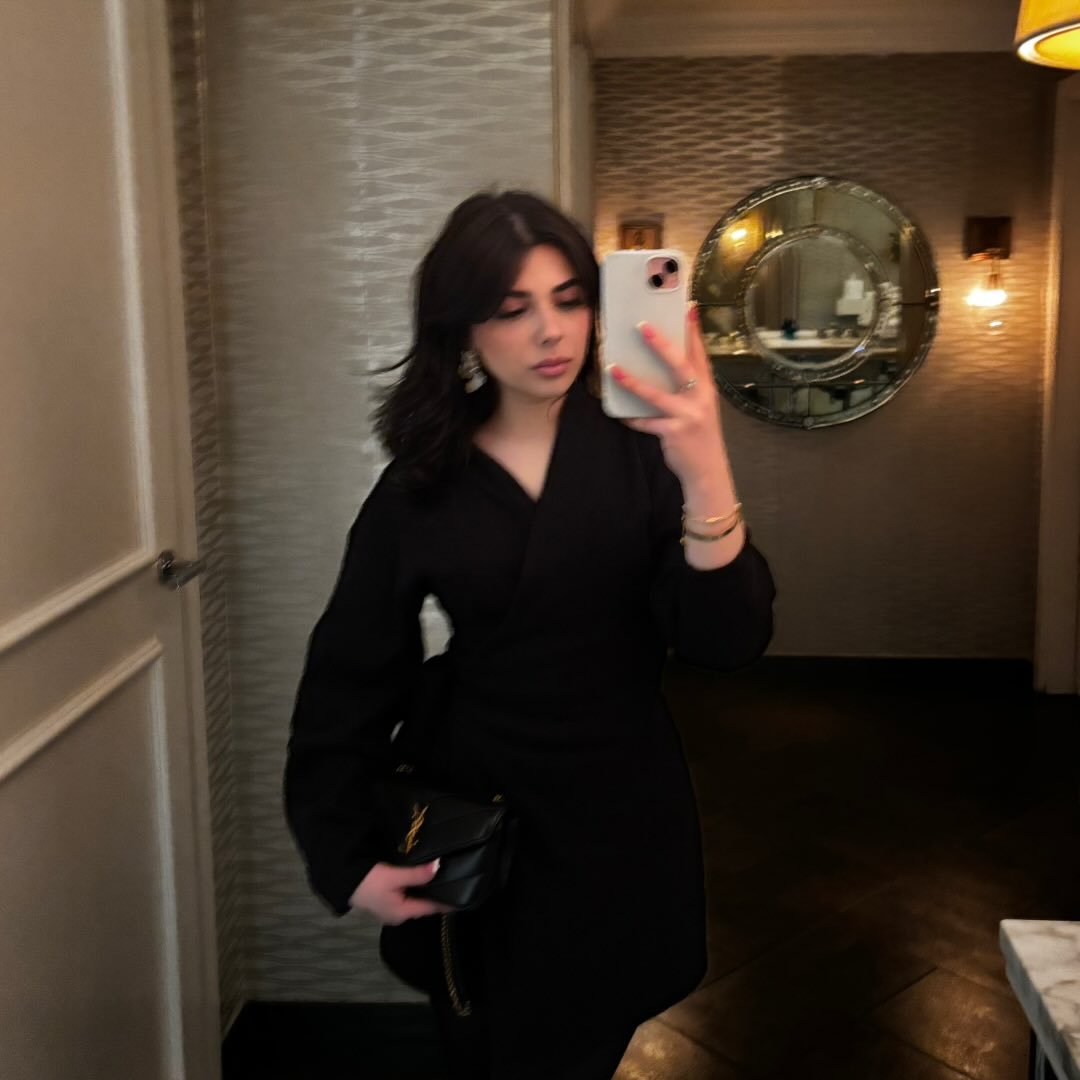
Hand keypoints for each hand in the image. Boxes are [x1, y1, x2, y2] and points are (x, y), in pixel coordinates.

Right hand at [349, 860, 456, 924]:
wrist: (343, 882)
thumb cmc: (368, 881)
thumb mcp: (394, 876)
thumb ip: (417, 874)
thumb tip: (439, 867)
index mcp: (403, 912)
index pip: (432, 908)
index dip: (448, 903)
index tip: (465, 896)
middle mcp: (399, 915)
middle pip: (424, 906)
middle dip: (438, 896)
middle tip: (456, 882)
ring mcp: (391, 909)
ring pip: (415, 901)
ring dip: (426, 892)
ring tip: (443, 878)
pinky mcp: (385, 901)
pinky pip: (407, 897)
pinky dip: (416, 890)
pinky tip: (421, 880)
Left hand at [608, 306, 725, 488]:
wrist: (707, 470)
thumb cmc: (699, 433)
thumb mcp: (700, 406)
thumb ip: (688, 385)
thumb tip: (665, 362)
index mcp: (706, 387)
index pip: (699, 353)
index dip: (693, 330)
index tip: (686, 307)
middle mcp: (700, 398)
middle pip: (680, 365)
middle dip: (661, 345)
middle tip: (642, 326)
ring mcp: (688, 416)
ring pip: (656, 394)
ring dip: (632, 381)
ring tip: (612, 368)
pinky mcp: (673, 433)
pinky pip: (646, 422)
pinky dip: (631, 418)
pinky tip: (619, 413)